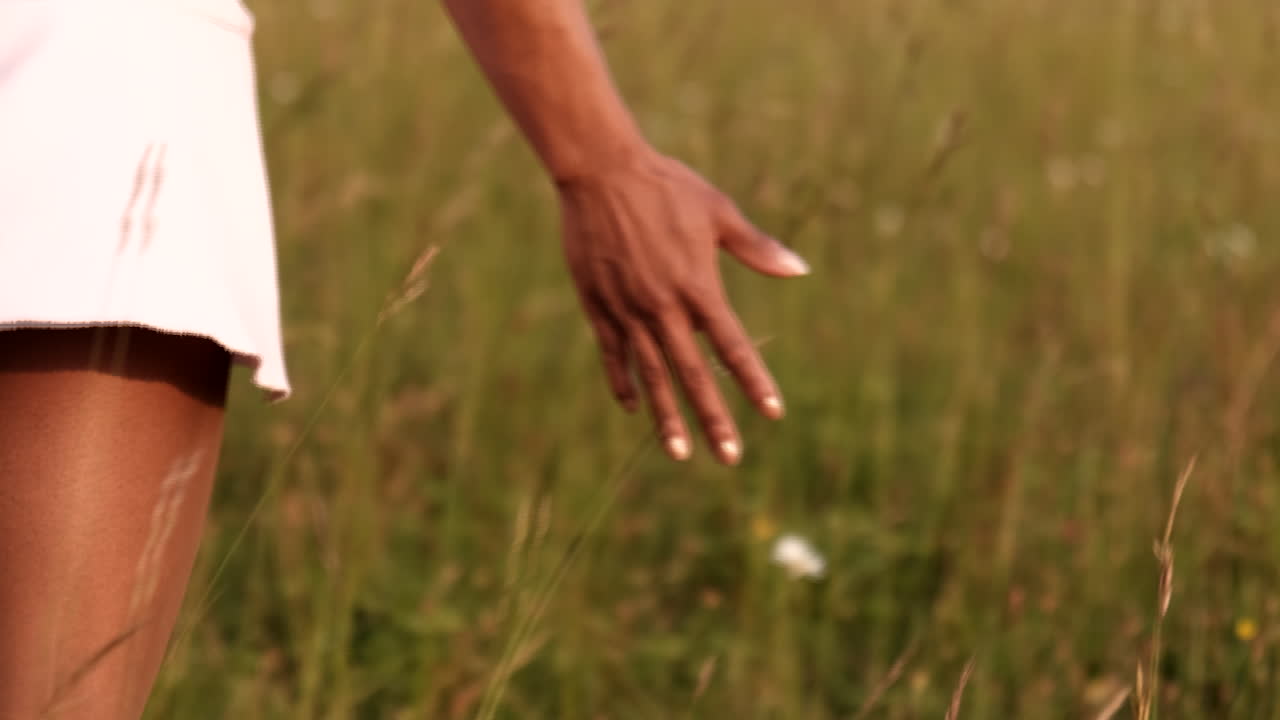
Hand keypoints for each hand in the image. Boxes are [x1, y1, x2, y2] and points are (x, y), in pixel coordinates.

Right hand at [557, 149, 809, 464]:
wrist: (601, 171)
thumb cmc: (666, 187)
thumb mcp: (718, 212)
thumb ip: (756, 248)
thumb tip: (800, 270)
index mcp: (698, 286)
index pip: (733, 346)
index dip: (754, 382)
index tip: (773, 413)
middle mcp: (664, 307)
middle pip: (693, 375)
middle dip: (713, 419)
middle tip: (729, 457)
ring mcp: (628, 310)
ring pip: (652, 376)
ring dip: (667, 417)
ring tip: (680, 453)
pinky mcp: (598, 306)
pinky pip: (613, 355)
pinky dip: (624, 382)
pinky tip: (634, 407)